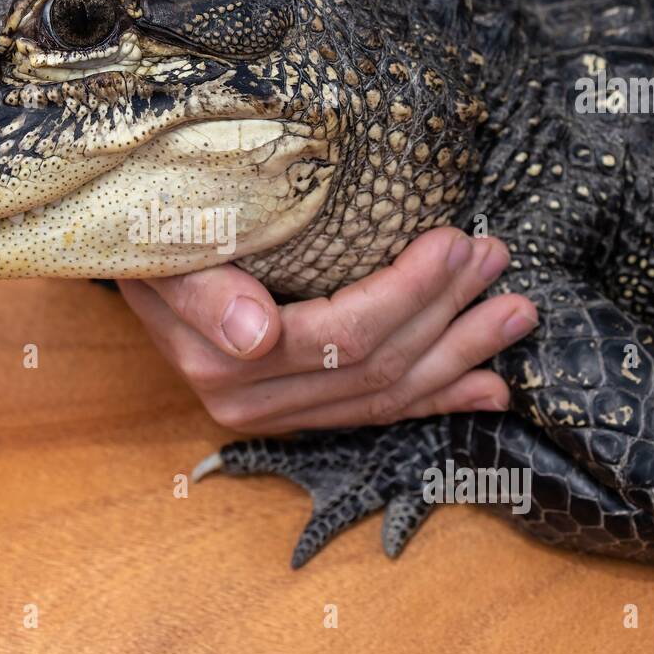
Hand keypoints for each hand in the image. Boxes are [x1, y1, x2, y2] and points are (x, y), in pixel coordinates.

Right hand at [117, 227, 537, 433]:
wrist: (138, 258)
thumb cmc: (157, 236)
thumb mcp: (165, 246)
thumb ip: (203, 292)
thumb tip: (256, 334)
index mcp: (223, 365)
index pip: (342, 336)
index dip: (408, 294)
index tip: (455, 241)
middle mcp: (250, 404)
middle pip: (376, 367)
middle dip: (447, 314)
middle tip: (497, 260)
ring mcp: (277, 417)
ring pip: (387, 395)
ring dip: (459, 356)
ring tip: (515, 314)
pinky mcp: (297, 415)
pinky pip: (378, 414)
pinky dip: (438, 399)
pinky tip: (489, 390)